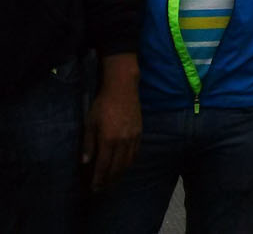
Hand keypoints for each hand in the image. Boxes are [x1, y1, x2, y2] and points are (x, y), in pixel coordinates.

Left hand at [84, 53, 141, 189]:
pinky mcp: (139, 133)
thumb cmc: (102, 105)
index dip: (99, 178)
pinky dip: (129, 163)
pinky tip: (124, 166)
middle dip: (109, 180)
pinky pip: (135, 153)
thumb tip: (86, 161)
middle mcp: (123, 142)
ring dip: (120, 174)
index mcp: (108, 140)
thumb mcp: (90, 123)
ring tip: (112, 181)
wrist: (123, 89)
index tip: (94, 188)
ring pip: (128, 162)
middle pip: (117, 167)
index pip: (104, 165)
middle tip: (102, 189)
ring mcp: (133, 138)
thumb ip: (88, 144)